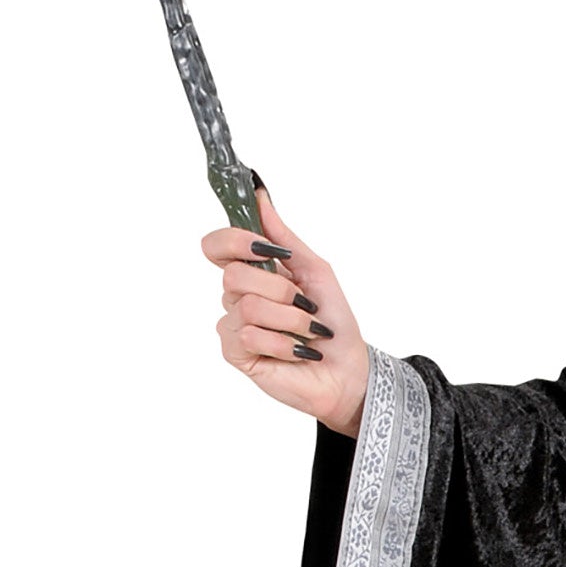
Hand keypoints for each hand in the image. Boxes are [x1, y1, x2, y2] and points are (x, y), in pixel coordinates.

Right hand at [202, 178, 369, 439]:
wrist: (349, 369)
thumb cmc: (334, 322)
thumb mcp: (316, 271)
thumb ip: (284, 237)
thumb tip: (260, 197)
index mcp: (254, 273)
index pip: (216, 246)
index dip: (232, 241)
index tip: (264, 248)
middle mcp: (237, 297)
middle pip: (234, 275)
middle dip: (281, 289)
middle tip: (306, 304)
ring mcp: (234, 326)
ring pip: (248, 306)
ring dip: (291, 319)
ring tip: (307, 332)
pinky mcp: (236, 354)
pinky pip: (250, 336)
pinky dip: (285, 343)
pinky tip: (297, 351)